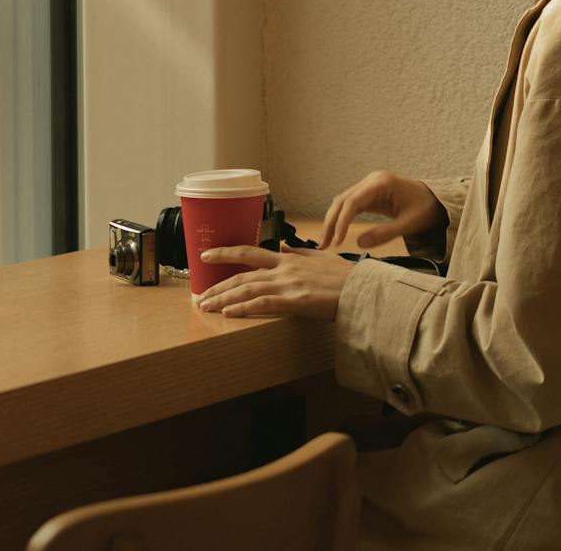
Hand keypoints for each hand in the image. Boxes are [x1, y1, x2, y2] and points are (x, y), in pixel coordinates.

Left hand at [196, 243, 353, 318]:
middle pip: (242, 273)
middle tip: (199, 294)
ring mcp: (288, 284)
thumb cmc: (343, 276)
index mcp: (288, 259)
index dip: (226, 253)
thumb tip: (287, 248)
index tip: (206, 255)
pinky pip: (263, 304)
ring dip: (224, 297)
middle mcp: (284, 269)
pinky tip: (229, 313)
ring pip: (248, 288)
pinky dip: (244, 308)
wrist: (360, 289)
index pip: (250, 252)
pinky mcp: (295, 301)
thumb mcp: (320, 257)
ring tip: (206, 306)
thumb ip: (300, 253)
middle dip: (217, 283)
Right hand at [319, 169, 447, 250]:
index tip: (337, 241)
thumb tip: (358, 243)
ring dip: (333, 221)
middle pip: (342, 200)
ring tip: (325, 242)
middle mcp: (372, 180)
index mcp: (382, 182)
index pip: (353, 201)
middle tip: (323, 245)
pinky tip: (336, 233)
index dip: (342, 221)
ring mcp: (369, 185)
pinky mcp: (369, 194)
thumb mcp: (409, 224)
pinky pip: (350, 205)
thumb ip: (385, 234)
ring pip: (343, 202)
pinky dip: (341, 219)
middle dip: (331, 222)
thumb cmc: (426, 209)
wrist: (437, 200)